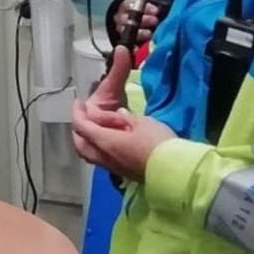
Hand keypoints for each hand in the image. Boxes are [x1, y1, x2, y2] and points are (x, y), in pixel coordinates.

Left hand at [70, 46, 175, 181]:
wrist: (175, 172)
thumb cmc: (157, 142)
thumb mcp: (142, 118)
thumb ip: (125, 107)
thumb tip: (120, 80)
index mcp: (104, 141)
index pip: (81, 125)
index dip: (77, 112)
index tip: (79, 100)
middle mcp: (104, 156)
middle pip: (81, 144)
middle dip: (79, 130)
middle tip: (83, 117)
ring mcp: (113, 167)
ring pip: (91, 154)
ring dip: (89, 141)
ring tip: (98, 129)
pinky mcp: (124, 173)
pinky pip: (103, 161)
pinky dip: (100, 149)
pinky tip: (112, 143)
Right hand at [112, 0, 162, 46]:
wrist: (131, 24)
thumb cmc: (140, 10)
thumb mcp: (143, 0)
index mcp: (125, 6)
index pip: (130, 4)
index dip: (143, 7)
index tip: (156, 10)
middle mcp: (120, 18)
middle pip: (128, 18)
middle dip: (143, 20)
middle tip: (155, 20)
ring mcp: (121, 30)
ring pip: (126, 31)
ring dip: (139, 33)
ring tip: (150, 34)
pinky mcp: (124, 42)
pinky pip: (127, 45)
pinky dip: (132, 48)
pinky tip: (138, 49)